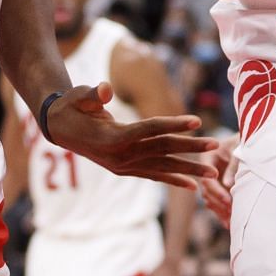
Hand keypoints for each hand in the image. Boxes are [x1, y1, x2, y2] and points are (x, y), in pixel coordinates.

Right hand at [44, 83, 217, 187]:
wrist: (58, 129)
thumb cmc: (71, 106)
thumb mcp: (77, 96)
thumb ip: (92, 94)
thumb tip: (104, 89)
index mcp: (112, 136)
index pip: (150, 129)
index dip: (174, 124)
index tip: (197, 121)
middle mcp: (120, 155)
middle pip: (162, 149)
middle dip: (190, 149)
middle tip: (216, 146)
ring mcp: (123, 165)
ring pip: (161, 166)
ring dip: (188, 169)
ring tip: (212, 173)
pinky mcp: (124, 170)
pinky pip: (153, 175)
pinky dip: (173, 180)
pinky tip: (192, 185)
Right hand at [199, 139, 239, 224]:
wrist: (252, 141)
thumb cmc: (246, 142)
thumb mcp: (240, 150)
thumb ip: (233, 166)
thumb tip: (228, 185)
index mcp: (208, 156)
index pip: (206, 177)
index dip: (216, 190)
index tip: (228, 200)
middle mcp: (206, 169)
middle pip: (206, 191)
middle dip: (218, 203)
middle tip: (231, 213)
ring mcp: (211, 180)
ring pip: (210, 200)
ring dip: (220, 211)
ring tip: (230, 222)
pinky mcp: (217, 188)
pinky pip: (216, 203)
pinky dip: (222, 213)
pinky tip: (229, 223)